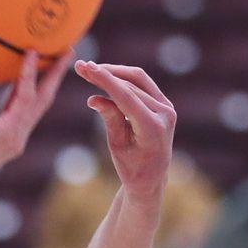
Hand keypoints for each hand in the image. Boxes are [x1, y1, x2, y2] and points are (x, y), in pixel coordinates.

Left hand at [0, 48, 73, 191]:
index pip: (25, 104)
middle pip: (41, 100)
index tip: (41, 64)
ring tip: (62, 49)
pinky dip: (28, 74)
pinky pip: (24, 96)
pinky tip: (31, 54)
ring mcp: (17, 134)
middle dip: (55, 77)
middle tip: (66, 53)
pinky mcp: (10, 130)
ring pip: (41, 97)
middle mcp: (17, 134)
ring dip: (53, 72)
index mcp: (6, 134)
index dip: (33, 83)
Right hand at [74, 60, 175, 204]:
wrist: (152, 179)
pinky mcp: (164, 103)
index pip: (127, 97)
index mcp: (153, 130)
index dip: (106, 81)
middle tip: (80, 67)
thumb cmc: (131, 168)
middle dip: (104, 75)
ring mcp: (167, 108)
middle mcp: (165, 115)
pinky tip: (105, 77)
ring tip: (90, 70)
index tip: (87, 68)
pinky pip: (142, 84)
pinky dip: (123, 79)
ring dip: (113, 73)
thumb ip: (110, 120)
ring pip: (137, 80)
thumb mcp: (117, 147)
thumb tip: (94, 98)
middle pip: (130, 86)